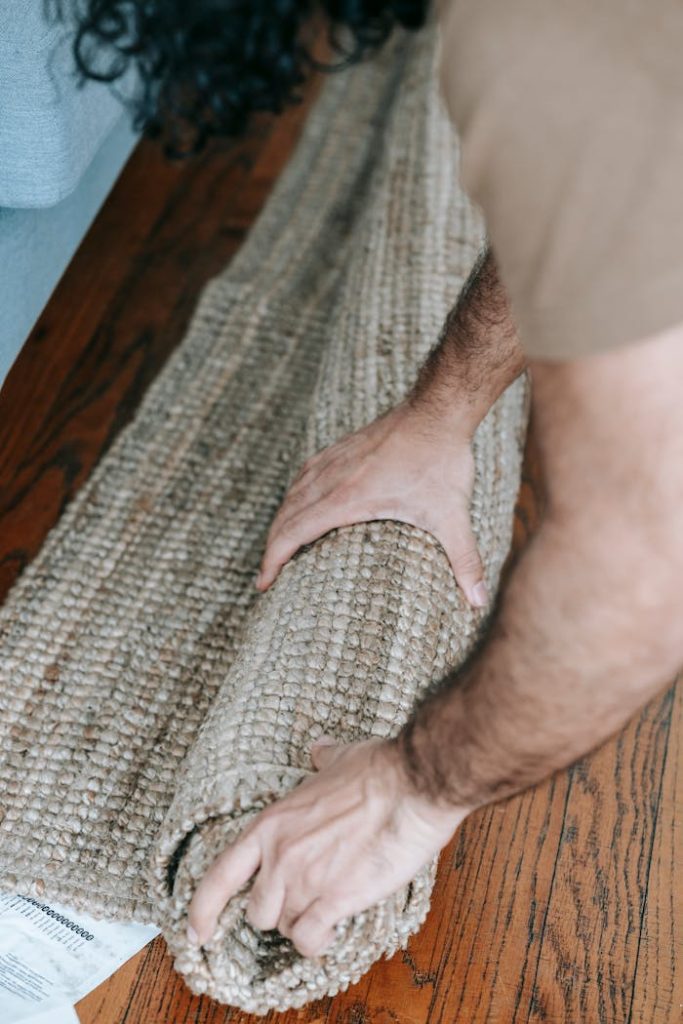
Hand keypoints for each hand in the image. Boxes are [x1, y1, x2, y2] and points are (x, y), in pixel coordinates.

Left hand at [187, 735, 467, 956]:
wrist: (412, 785)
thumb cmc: (379, 769)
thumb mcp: (338, 758)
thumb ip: (321, 760)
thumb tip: (319, 749)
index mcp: (272, 823)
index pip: (221, 875)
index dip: (203, 908)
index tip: (197, 931)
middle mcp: (281, 856)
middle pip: (257, 911)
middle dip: (277, 912)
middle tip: (303, 900)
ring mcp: (305, 880)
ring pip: (286, 928)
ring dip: (303, 925)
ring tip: (326, 909)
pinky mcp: (335, 900)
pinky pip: (311, 940)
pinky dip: (319, 942)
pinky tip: (333, 930)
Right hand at [256, 401, 488, 607]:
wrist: (438, 410)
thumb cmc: (442, 462)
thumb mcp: (453, 516)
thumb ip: (464, 560)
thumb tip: (479, 604)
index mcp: (347, 499)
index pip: (294, 533)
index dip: (273, 560)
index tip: (263, 583)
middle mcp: (332, 479)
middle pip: (285, 517)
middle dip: (271, 549)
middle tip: (266, 576)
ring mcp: (334, 460)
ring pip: (292, 494)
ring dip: (281, 522)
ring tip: (278, 545)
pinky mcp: (342, 448)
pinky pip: (305, 474)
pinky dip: (294, 495)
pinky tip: (299, 502)